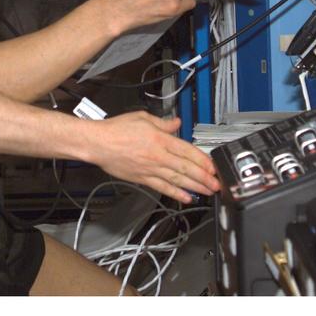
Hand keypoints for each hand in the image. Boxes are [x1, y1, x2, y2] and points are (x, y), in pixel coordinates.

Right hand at [86, 114, 219, 202]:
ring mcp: (151, 169)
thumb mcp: (143, 117)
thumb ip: (163, 123)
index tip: (213, 166)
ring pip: (178, 179)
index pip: (187, 150)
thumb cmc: (117, 129)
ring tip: (208, 192)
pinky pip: (163, 187)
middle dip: (204, 177)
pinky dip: (176, 193)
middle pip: (186, 168)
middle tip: (217, 184)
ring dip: (195, 187)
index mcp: (160, 139)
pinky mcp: (143, 179)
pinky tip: (186, 197)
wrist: (98, 143)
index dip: (203, 160)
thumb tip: (177, 123)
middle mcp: (158, 155)